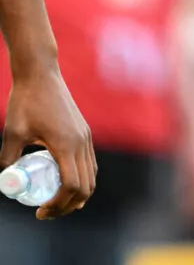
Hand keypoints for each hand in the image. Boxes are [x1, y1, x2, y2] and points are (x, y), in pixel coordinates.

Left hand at [1, 66, 95, 218]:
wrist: (41, 74)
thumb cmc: (26, 101)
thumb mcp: (12, 132)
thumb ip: (8, 157)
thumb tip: (6, 179)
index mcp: (66, 145)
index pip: (71, 186)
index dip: (58, 205)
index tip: (40, 212)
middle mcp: (81, 143)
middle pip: (86, 186)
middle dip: (68, 205)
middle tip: (47, 213)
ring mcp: (86, 137)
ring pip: (91, 175)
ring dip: (78, 194)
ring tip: (57, 202)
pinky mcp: (84, 133)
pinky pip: (89, 164)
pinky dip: (81, 179)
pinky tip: (65, 183)